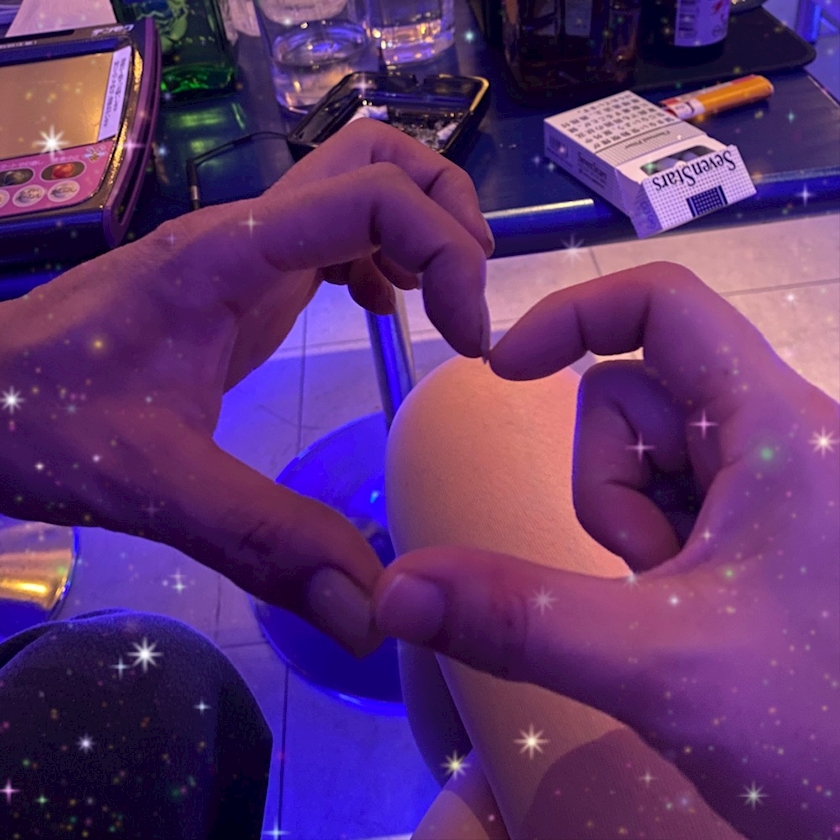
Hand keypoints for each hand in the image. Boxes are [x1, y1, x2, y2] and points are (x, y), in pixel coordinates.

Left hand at [0, 119, 492, 655]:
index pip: (372, 195)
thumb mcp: (154, 485)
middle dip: (444, 212)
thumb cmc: (40, 423)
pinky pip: (329, 229)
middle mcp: (243, 235)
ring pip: (354, 181)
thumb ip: (264, 544)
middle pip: (375, 156)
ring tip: (440, 310)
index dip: (446, 253)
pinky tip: (378, 311)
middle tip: (465, 305)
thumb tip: (371, 617)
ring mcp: (240, 250)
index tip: (469, 343)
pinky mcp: (236, 276)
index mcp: (230, 257)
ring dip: (416, 228)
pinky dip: (378, 255)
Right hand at [373, 262, 839, 837]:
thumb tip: (393, 592)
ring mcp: (764, 485)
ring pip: (641, 455)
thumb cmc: (822, 729)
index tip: (503, 368)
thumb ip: (518, 621)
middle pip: (633, 394)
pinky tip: (681, 605)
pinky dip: (645, 544)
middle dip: (607, 483)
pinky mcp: (754, 527)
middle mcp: (775, 436)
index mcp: (775, 426)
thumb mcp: (659, 665)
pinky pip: (662, 500)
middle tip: (648, 572)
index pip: (664, 303)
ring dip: (625, 523)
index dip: (571, 315)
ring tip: (671, 600)